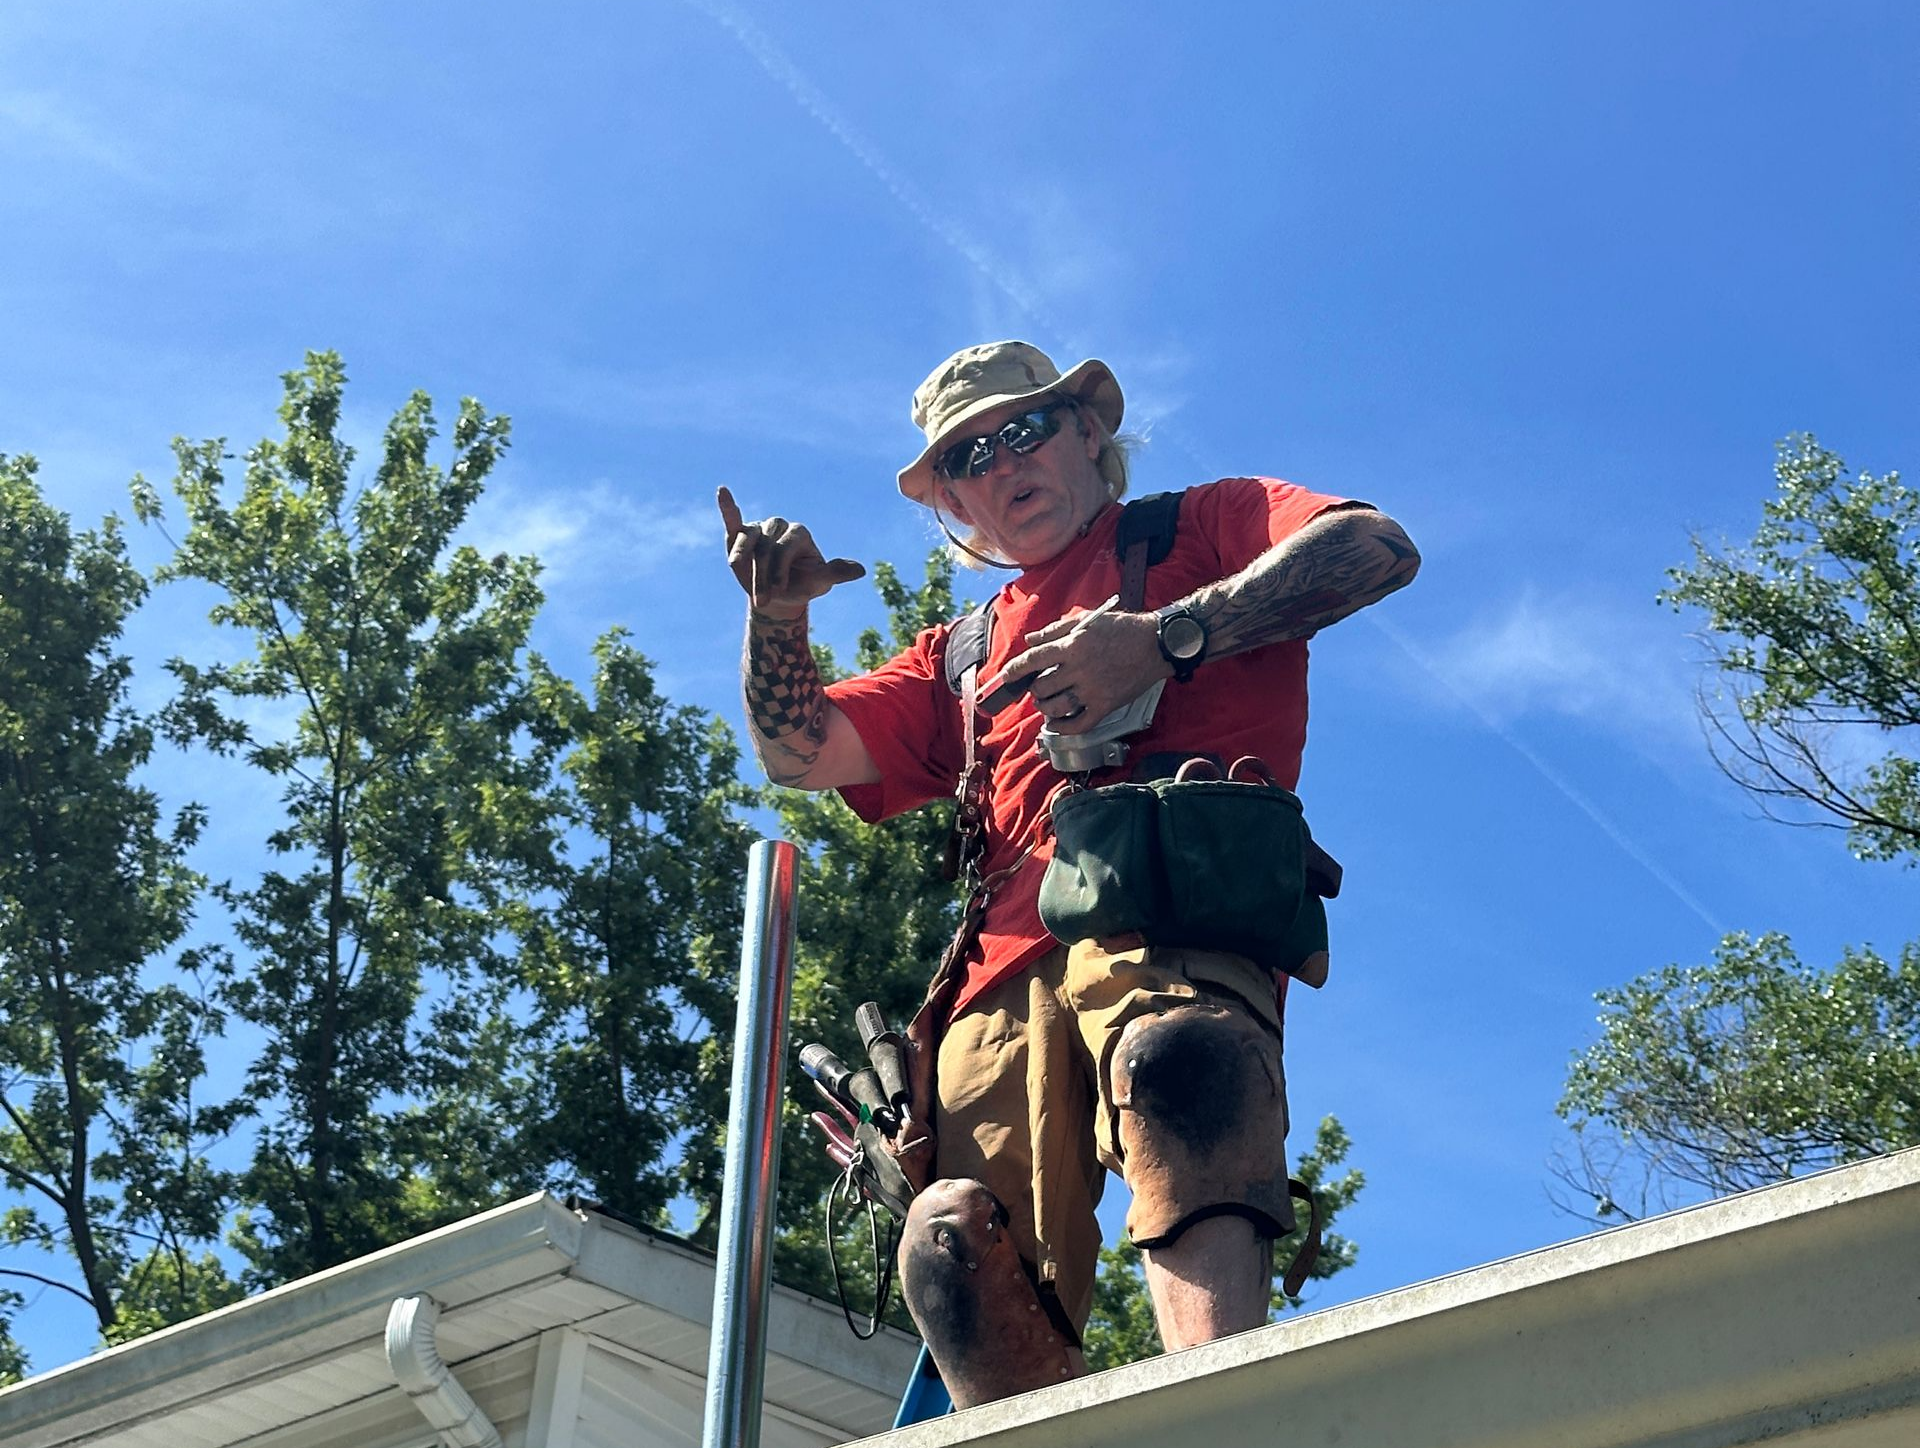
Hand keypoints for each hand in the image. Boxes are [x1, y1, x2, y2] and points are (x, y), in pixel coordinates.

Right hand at [717, 486, 864, 618]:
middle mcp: (779, 527)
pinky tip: (722, 492)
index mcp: (800, 534)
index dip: (779, 568)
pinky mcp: (739, 534)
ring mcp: (759, 529)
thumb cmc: (801, 586)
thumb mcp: (818, 583)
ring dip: (742, 559)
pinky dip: (727, 507)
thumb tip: (861, 570)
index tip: (778, 590)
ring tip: (740, 578)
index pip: (786, 545)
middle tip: (763, 599)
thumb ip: (835, 573)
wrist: (777, 598)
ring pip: (748, 539)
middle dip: (762, 573)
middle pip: (766, 545)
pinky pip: (733, 518)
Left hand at [986, 605, 1168, 733]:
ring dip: (1045, 707)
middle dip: (1034, 688)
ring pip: (1056, 707)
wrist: (1156, 644)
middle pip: (1042, 686)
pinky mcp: (1105, 705)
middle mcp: (1079, 669)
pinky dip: (1062, 728)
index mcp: (1073, 644)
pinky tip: (1055, 724)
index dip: (1016, 669)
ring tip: (1045, 702)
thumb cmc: (1123, 628)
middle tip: (1036, 687)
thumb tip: (1031, 640)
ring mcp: (1093, 690)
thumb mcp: (1088, 619)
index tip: (1007, 676)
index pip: (1033, 659)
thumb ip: (1055, 630)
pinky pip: (1078, 724)